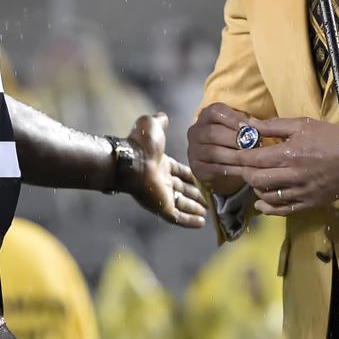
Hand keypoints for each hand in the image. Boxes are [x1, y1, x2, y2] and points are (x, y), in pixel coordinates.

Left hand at [118, 113, 206, 227]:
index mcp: (160, 164)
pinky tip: (201, 223)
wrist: (132, 161)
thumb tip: (163, 115)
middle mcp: (162, 181)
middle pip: (182, 190)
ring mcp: (161, 195)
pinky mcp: (162, 207)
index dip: (190, 176)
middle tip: (207, 201)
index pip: (179, 172)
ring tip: (207, 213)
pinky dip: (190, 221)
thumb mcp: (153, 127)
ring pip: (182, 205)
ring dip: (194, 209)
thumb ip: (160, 122)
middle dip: (194, 195)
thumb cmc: (141, 144)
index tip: (201, 179)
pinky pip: (178, 217)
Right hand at [187, 102, 257, 195]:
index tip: (250, 126)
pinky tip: (245, 170)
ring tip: (252, 158)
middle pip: (213, 133)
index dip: (233, 119)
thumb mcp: (238, 125)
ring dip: (235, 156)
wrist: (217, 159)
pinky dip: (231, 170)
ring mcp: (194, 150)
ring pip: (213, 152)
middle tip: (255, 144)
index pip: (215, 112)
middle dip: (236, 139)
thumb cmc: (231, 137)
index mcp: (206, 116)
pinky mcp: (197, 167)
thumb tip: (263, 126)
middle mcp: (196, 131)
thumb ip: (248, 123)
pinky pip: (214, 169)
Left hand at [240, 117, 338, 215]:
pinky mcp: (310, 203)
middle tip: (244, 167)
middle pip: (257, 179)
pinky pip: (285, 210)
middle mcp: (293, 175)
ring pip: (268, 196)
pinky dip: (269, 209)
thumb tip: (250, 125)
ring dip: (256, 189)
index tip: (235, 153)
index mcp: (289, 153)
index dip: (240, 157)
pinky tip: (262, 204)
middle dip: (246, 173)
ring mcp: (302, 191)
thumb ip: (274, 126)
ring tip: (256, 180)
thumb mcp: (302, 124)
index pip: (254, 160)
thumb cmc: (330, 137)